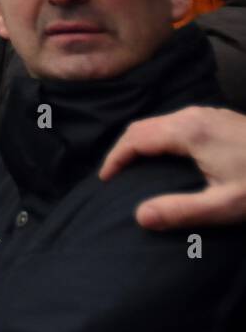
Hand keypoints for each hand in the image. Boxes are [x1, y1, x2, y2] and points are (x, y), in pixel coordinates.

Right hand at [98, 107, 245, 229]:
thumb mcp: (225, 205)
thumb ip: (181, 210)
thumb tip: (140, 217)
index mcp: (189, 131)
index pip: (135, 139)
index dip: (115, 158)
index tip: (105, 180)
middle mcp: (193, 115)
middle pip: (143, 126)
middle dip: (122, 150)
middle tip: (114, 175)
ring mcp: (207, 114)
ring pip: (158, 123)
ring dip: (139, 143)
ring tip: (133, 168)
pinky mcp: (218, 119)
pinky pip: (174, 124)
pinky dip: (158, 139)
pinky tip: (164, 157)